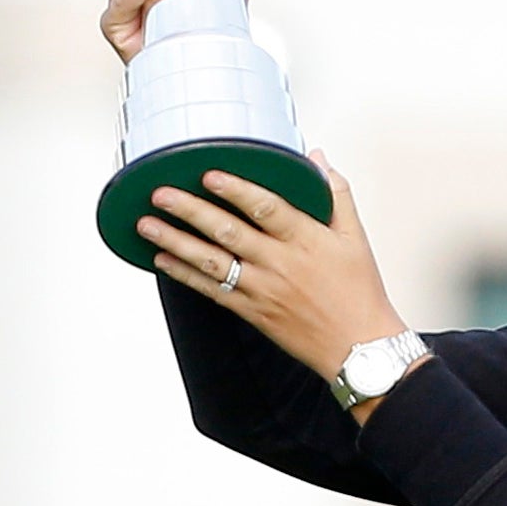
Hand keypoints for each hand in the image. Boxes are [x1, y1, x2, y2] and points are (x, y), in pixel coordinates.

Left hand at [135, 150, 406, 384]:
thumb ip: (336, 193)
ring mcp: (262, 290)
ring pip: (211, 262)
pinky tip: (163, 260)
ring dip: (175, 242)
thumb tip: (318, 158)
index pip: (267, 208)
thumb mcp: (356, 237)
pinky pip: (211, 291)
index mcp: (307, 240)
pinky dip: (184, 275)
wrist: (359, 347)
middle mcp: (280, 264)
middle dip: (190, 211)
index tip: (210, 174)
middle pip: (228, 232)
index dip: (237, 190)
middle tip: (161, 193)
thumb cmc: (359, 291)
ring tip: (147, 224)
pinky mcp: (252, 312)